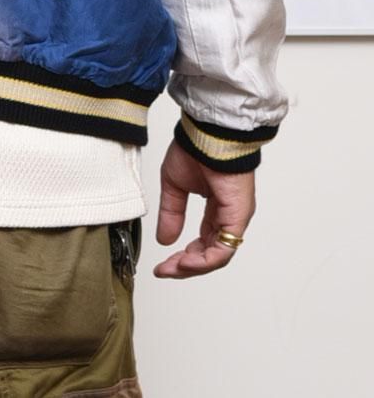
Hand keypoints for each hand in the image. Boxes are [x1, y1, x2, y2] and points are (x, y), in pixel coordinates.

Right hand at [153, 138, 255, 278]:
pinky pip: (223, 249)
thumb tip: (165, 239)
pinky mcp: (238, 218)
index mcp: (216, 208)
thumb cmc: (197, 149)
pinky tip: (187, 261)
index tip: (164, 262)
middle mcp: (228, 216)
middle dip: (185, 265)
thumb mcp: (174, 186)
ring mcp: (235, 218)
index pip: (202, 242)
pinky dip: (205, 260)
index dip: (183, 256)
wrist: (209, 134)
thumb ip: (172, 213)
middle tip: (166, 270)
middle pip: (209, 253)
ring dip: (193, 266)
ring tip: (173, 267)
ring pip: (217, 256)